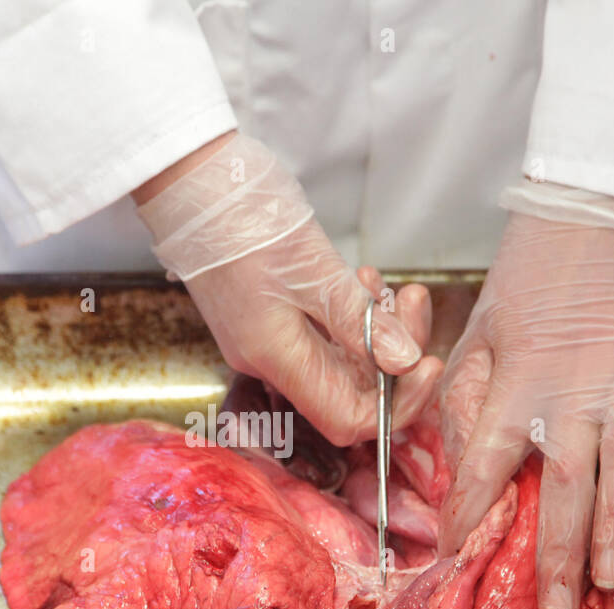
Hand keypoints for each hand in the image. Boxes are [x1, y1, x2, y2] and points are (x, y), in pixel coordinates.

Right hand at [135, 134, 441, 445]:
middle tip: (408, 301)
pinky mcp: (264, 318)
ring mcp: (265, 341)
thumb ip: (359, 321)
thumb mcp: (313, 268)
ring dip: (373, 327)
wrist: (189, 184)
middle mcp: (269, 362)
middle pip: (349, 390)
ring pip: (339, 360)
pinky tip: (358, 280)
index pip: (346, 420)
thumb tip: (404, 362)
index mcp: (277, 359)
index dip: (394, 405)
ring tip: (381, 281)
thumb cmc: (243, 221)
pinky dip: (348, 316)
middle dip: (392, 352)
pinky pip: (320, 337)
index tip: (423, 362)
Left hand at [438, 212, 613, 608]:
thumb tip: (460, 455)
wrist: (607, 198)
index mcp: (519, 381)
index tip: (460, 551)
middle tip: (553, 605)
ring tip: (609, 580)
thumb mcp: (480, 324)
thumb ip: (465, 392)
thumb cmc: (538, 262)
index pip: (486, 462)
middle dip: (555, 554)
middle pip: (563, 490)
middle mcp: (575, 392)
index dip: (471, 511)